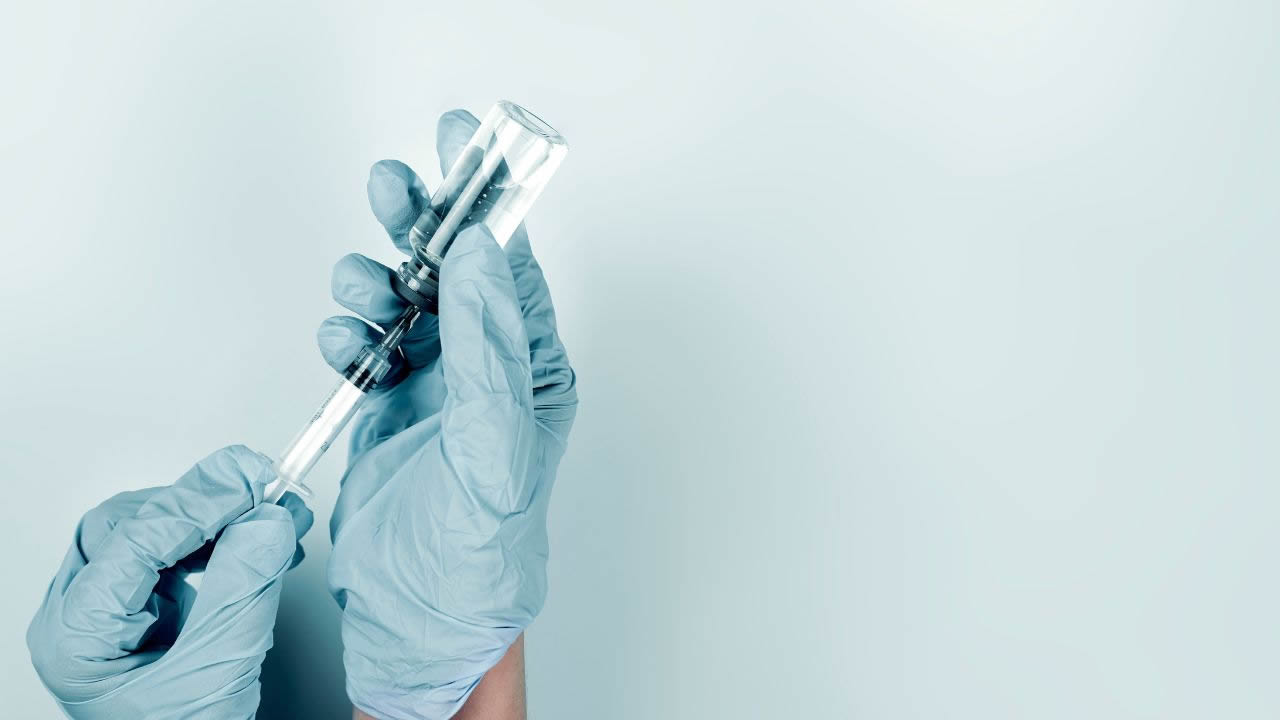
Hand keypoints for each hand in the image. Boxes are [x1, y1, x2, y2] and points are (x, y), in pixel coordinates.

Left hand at [27, 445, 312, 718]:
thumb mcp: (218, 668)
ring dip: (212, 519)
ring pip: (148, 532)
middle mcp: (78, 618)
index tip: (253, 478)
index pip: (133, 540)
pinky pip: (169, 554)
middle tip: (261, 486)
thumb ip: (241, 588)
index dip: (199, 502)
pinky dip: (214, 541)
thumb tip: (265, 519)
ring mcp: (104, 612)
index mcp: (76, 637)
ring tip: (269, 516)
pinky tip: (251, 541)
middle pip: (129, 524)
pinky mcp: (137, 610)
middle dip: (201, 503)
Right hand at [318, 109, 576, 718]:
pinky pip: (367, 340)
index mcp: (534, 369)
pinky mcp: (392, 403)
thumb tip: (479, 256)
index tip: (467, 147)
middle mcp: (489, 369)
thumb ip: (486, 344)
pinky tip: (347, 340)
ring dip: (375, 281)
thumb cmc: (480, 549)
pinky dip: (349, 330)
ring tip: (361, 289)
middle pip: (454, 267)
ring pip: (404, 298)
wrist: (421, 613)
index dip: (488, 202)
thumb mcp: (493, 441)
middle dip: (422, 221)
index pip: (513, 266)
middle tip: (396, 186)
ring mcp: (438, 384)